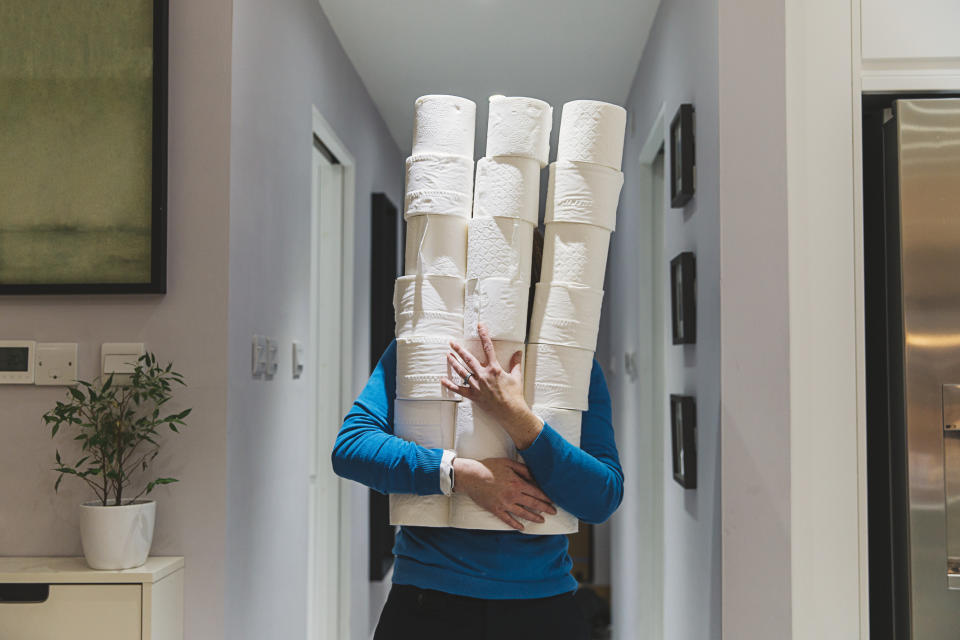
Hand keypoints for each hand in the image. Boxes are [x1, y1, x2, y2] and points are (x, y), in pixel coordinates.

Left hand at [441, 323, 542, 448]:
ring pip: (462, 372)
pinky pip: (459, 389)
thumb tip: (518, 352)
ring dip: (453, 363)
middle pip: (468, 359)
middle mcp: (483, 375)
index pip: (488, 348)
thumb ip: (515, 363)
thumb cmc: (515, 395)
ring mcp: (477, 386)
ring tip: (447, 356)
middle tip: (452, 343)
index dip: (484, 335)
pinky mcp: (473, 396)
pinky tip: (443, 379)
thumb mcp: (516, 377)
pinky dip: (450, 385)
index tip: (480, 326)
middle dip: (459, 349)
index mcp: (494, 369)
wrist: (511, 412)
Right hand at [453, 457, 556, 529]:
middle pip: (533, 504)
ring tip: (542, 521)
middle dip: (545, 509)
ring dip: (534, 518)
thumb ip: (523, 470)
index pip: (536, 493)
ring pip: (523, 514)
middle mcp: (513, 495)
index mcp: (517, 483)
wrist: (471, 476)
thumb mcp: (508, 463)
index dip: (546, 498)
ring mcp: (504, 504)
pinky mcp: (495, 510)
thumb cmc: (489, 467)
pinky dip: (516, 525)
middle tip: (554, 512)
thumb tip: (535, 477)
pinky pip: (508, 520)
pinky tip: (522, 528)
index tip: (552, 501)